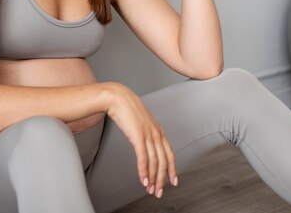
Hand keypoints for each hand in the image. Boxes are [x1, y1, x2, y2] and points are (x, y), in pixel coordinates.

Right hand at [104, 82, 177, 197]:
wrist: (117, 97)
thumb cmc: (126, 109)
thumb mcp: (140, 122)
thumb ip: (145, 132)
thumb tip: (144, 143)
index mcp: (158, 130)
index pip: (170, 154)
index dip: (172, 169)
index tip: (173, 181)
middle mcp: (156, 133)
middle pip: (164, 161)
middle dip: (162, 179)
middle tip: (159, 192)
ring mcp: (148, 134)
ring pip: (155, 162)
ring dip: (152, 178)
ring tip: (150, 189)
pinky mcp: (137, 136)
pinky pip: (143, 157)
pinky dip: (144, 170)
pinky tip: (143, 179)